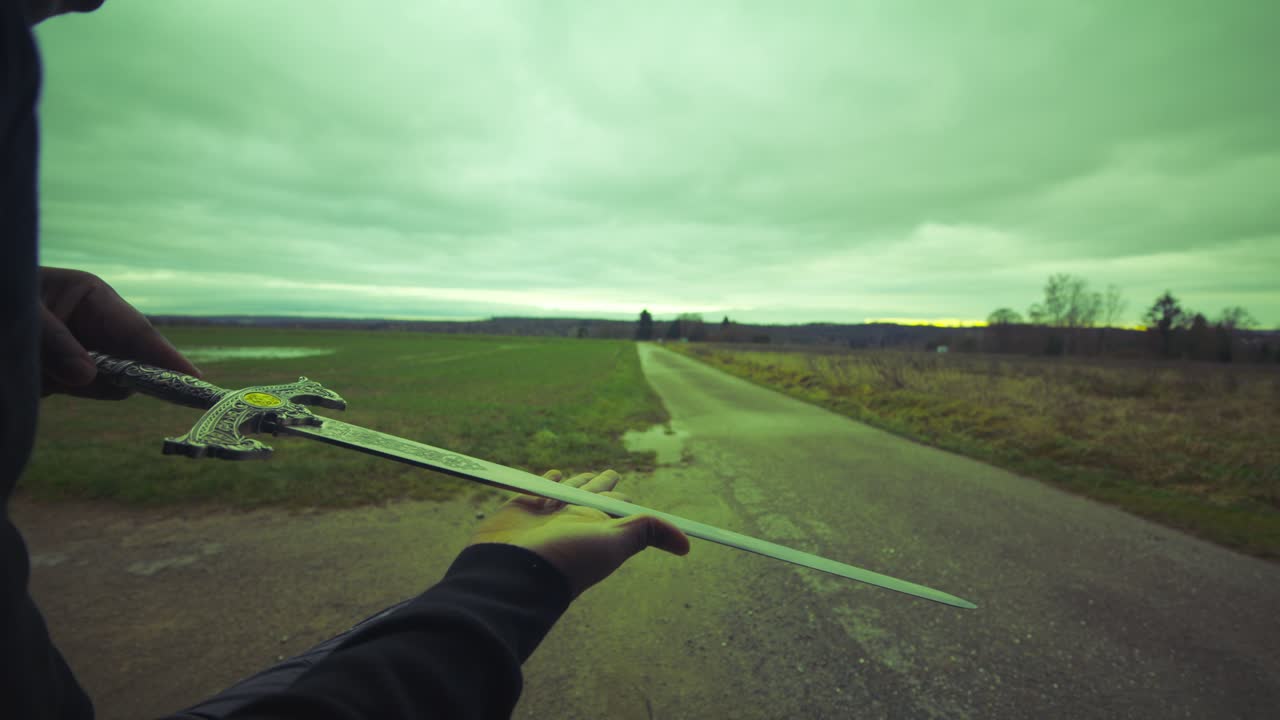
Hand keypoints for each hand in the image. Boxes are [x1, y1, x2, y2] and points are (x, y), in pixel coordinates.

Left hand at [39, 267, 201, 398]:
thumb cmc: (1, 299)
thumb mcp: (25, 315)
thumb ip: (54, 343)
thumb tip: (88, 376)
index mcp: (91, 295)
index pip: (139, 331)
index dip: (168, 357)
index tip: (195, 378)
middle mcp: (94, 321)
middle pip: (132, 357)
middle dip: (133, 374)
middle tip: (150, 393)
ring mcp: (81, 347)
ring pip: (112, 376)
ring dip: (90, 383)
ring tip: (59, 375)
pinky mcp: (65, 370)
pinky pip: (88, 386)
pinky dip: (78, 390)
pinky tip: (52, 377)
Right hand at [468, 469, 689, 597]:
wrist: (511, 570)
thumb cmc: (565, 558)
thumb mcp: (614, 543)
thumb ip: (646, 532)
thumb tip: (687, 545)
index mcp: (598, 525)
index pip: (617, 506)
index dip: (625, 499)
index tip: (629, 494)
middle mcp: (574, 519)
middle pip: (593, 494)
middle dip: (602, 483)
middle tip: (612, 473)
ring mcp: (546, 514)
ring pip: (566, 490)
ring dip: (576, 480)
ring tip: (587, 474)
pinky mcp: (520, 508)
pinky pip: (536, 488)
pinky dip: (545, 480)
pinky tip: (552, 474)